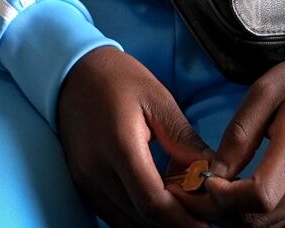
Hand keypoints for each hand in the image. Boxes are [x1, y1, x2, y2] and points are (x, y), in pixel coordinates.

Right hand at [57, 46, 212, 227]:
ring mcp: (85, 183)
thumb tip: (212, 174)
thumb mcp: (158, 101)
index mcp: (120, 147)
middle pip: (142, 219)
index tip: (209, 224)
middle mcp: (96, 173)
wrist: (73, 72)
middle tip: (204, 220)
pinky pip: (113, 216)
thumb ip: (184, 142)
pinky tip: (160, 207)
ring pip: (127, 223)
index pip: (153, 203)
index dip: (184, 220)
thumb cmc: (119, 79)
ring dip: (157, 225)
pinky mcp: (82, 186)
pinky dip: (138, 219)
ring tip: (185, 214)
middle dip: (176, 224)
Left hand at [173, 56, 284, 227]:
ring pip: (268, 225)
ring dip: (233, 215)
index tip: (206, 178)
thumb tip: (214, 174)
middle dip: (220, 211)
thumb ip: (239, 136)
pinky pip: (279, 217)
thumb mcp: (263, 92)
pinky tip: (233, 193)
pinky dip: (251, 213)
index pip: (261, 196)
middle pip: (261, 219)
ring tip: (209, 191)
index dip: (226, 196)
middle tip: (193, 191)